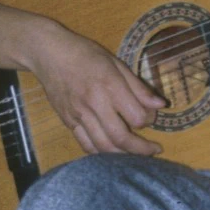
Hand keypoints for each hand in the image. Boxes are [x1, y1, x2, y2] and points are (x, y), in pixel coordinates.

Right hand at [28, 22, 164, 156]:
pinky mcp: (68, 122)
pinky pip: (86, 145)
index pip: (136, 117)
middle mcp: (94, 103)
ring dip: (123, 156)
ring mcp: (79, 115)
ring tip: (136, 155)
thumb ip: (138, 87)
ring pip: (103, 147)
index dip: (149, 120)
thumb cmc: (85, 54)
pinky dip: (102, 153)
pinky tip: (113, 152)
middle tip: (153, 151)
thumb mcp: (116, 63)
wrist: (49, 54)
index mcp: (109, 85)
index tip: (152, 117)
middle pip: (121, 138)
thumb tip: (161, 105)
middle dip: (141, 149)